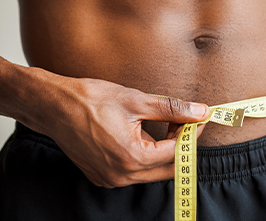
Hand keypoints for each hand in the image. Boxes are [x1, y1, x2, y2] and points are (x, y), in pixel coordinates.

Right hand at [41, 77, 208, 187]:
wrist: (54, 105)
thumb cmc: (91, 100)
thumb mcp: (137, 101)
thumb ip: (172, 109)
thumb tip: (199, 111)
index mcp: (132, 158)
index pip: (177, 152)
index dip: (193, 132)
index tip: (200, 116)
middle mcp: (121, 175)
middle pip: (167, 166)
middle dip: (182, 143)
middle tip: (187, 120)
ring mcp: (110, 178)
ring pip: (152, 169)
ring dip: (164, 148)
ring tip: (166, 122)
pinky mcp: (102, 174)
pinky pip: (134, 169)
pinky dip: (146, 153)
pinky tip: (145, 133)